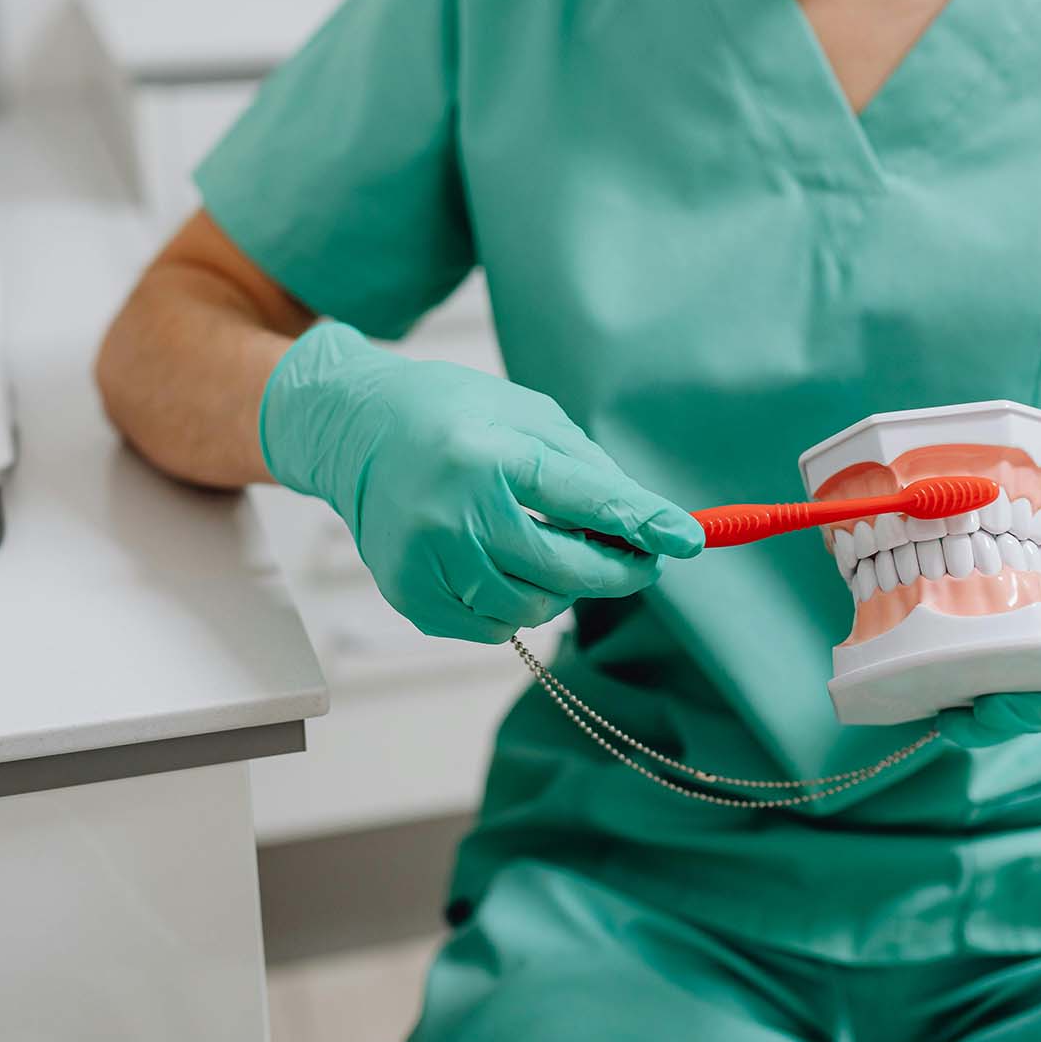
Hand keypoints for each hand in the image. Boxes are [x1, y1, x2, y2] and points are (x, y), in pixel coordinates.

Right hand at [260, 322, 703, 642]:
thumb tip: (645, 522)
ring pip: (533, 607)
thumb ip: (586, 468)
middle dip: (616, 571)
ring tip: (555, 551)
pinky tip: (505, 567)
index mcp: (488, 453)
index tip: (687, 540)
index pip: (583, 499)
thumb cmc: (452, 414)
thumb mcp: (526, 415)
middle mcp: (453, 511)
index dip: (641, 523)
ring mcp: (426, 560)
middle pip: (564, 569)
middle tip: (642, 562)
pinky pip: (491, 627)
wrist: (353, 431)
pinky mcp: (410, 593)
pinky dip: (514, 607)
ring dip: (563, 590)